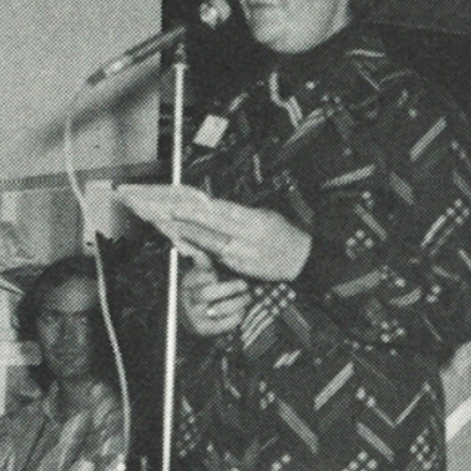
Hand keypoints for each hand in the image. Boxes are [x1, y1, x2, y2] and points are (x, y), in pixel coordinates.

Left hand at [165, 196, 311, 281]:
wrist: (301, 260)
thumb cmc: (284, 234)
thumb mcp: (267, 216)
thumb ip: (241, 214)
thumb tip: (215, 209)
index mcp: (255, 220)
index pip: (221, 211)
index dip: (199, 208)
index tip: (181, 203)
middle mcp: (248, 237)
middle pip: (212, 227)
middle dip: (188, 220)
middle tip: (168, 214)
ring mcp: (243, 254)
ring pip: (211, 244)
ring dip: (190, 236)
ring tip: (172, 228)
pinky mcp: (241, 268)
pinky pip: (217, 257)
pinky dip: (201, 250)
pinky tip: (188, 245)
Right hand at [182, 260, 249, 336]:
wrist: (192, 315)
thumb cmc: (203, 288)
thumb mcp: (201, 274)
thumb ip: (204, 264)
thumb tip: (201, 253)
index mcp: (187, 283)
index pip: (200, 276)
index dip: (214, 274)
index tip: (228, 273)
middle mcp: (187, 300)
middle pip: (206, 293)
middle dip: (231, 288)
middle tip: (245, 284)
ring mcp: (193, 316)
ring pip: (216, 309)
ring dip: (238, 302)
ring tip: (247, 297)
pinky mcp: (202, 329)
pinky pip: (222, 324)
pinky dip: (237, 316)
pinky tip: (241, 310)